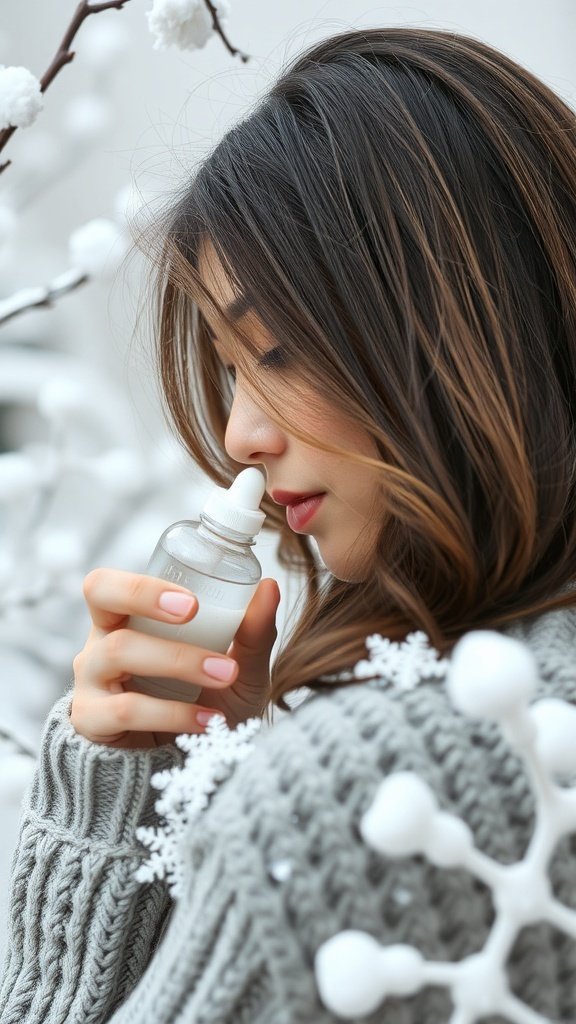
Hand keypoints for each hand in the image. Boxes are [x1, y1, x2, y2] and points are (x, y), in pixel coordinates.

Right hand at [70, 568, 280, 748]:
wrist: (194, 770)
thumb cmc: (209, 705)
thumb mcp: (239, 670)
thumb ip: (253, 632)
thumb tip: (269, 586)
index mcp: (129, 619)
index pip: (113, 582)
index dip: (143, 582)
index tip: (194, 600)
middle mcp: (102, 642)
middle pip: (99, 595)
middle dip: (143, 596)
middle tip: (193, 612)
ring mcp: (91, 681)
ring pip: (118, 651)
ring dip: (177, 659)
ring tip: (224, 674)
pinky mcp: (91, 721)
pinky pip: (124, 709)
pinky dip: (171, 713)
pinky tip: (205, 720)